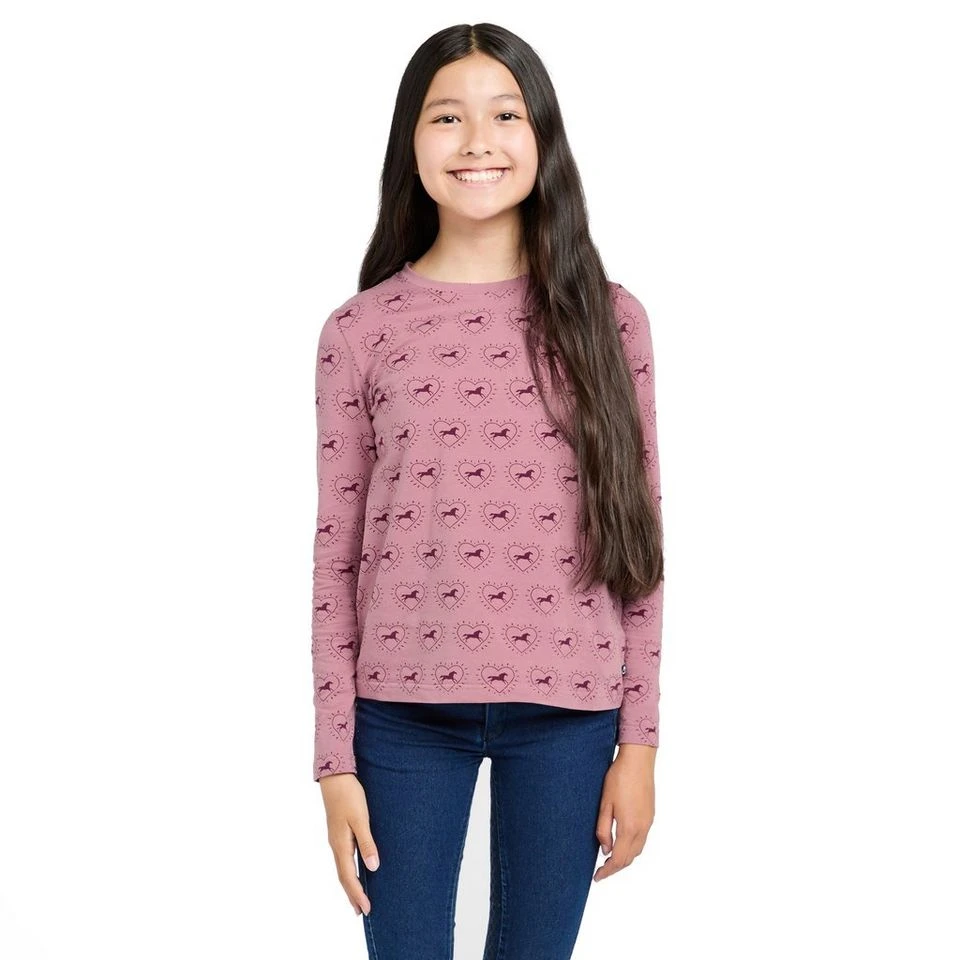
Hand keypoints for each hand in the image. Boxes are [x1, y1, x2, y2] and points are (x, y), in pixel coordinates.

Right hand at [320, 772, 379, 915]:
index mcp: (341, 844)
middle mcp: (336, 845)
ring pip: (342, 868)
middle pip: (343, 876)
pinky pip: (344, 858)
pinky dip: (349, 870)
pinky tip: (356, 869)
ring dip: (350, 884)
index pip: (348, 877)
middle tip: (362, 911)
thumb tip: (373, 867)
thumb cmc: (349, 796)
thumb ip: (367, 843)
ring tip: (358, 897)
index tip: (366, 909)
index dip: (357, 894)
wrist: (335, 776)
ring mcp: (336, 839)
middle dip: (352, 894)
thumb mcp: (361, 819)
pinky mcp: (339, 832)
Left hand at [593, 744, 655, 880]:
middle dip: (616, 867)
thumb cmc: (619, 778)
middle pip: (630, 858)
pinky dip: (632, 847)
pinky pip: (642, 839)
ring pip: (638, 850)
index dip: (607, 871)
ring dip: (625, 858)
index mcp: (629, 827)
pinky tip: (622, 842)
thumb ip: (603, 829)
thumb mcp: (605, 804)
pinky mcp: (650, 815)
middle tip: (601, 871)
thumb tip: (605, 850)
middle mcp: (642, 828)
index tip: (597, 877)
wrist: (638, 760)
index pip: (618, 859)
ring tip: (610, 859)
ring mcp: (648, 822)